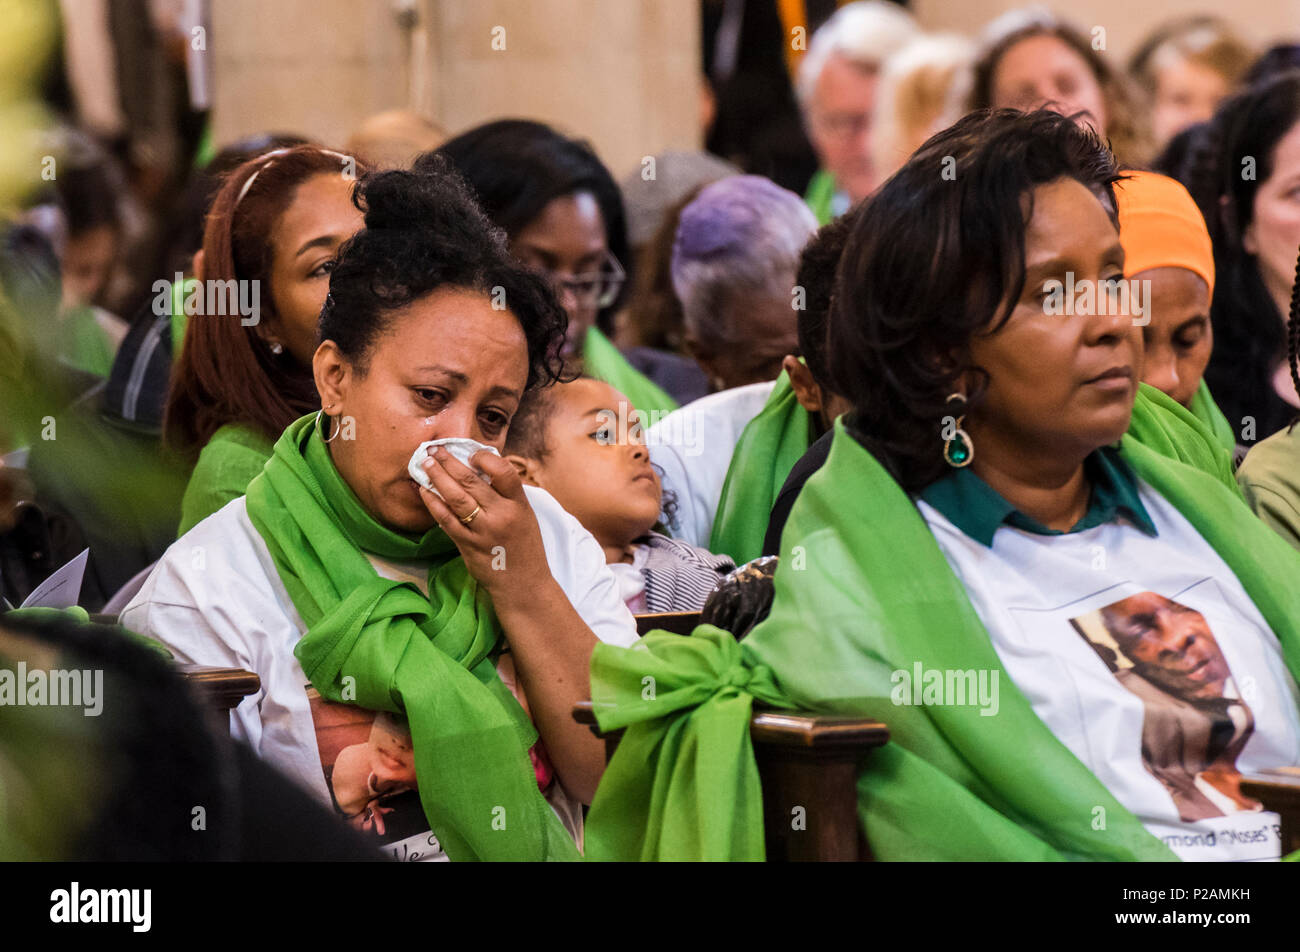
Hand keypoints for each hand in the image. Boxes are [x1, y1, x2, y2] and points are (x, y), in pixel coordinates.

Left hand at [416, 447, 553, 603]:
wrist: (524, 585)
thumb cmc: (525, 548)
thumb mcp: (525, 516)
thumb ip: (507, 496)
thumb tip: (480, 471)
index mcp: (519, 505)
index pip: (504, 472)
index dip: (485, 459)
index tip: (471, 455)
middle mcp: (502, 516)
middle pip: (472, 482)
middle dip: (450, 463)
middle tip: (435, 449)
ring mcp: (484, 531)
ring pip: (456, 498)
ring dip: (437, 478)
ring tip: (425, 464)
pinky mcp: (468, 546)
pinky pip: (446, 520)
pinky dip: (434, 504)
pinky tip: (424, 492)